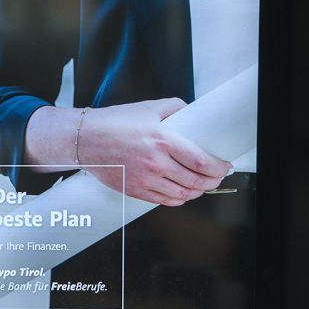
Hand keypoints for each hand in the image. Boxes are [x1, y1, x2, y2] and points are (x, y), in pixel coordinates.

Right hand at [78, 99, 230, 204]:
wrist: (85, 139)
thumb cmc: (114, 122)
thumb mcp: (148, 107)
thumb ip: (176, 108)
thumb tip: (194, 115)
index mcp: (162, 139)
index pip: (201, 161)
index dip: (218, 168)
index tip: (224, 166)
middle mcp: (154, 162)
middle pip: (196, 181)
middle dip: (212, 181)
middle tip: (215, 176)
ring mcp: (144, 179)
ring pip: (182, 194)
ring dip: (197, 192)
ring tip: (200, 185)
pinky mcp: (135, 190)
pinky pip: (165, 201)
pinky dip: (179, 199)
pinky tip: (182, 192)